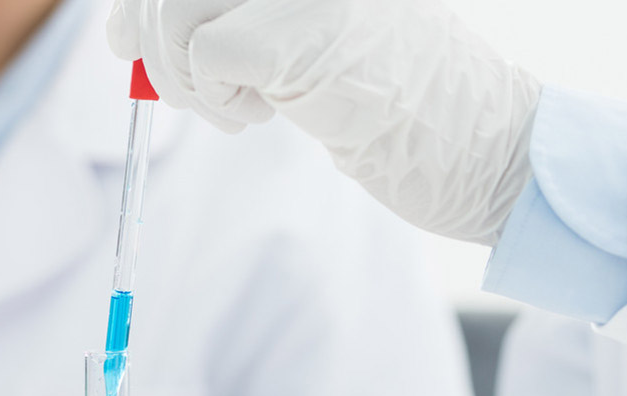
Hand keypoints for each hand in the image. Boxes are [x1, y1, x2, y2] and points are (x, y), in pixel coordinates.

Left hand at [109, 0, 539, 243]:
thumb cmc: (414, 105)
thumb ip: (248, 16)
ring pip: (177, 10)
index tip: (129, 37)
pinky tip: (262, 117)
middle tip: (178, 87)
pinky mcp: (307, 37)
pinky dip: (215, 98)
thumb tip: (132, 24)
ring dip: (186, 76)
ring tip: (241, 107)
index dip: (146, 1)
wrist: (498, 150)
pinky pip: (206, 55)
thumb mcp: (322, 38)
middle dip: (148, 33)